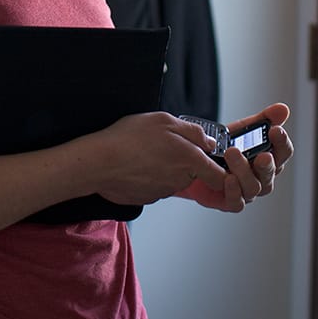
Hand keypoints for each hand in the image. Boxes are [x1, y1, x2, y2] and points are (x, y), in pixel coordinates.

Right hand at [93, 112, 226, 206]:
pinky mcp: (148, 198)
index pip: (219, 176)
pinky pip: (155, 185)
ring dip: (164, 167)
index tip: (211, 161)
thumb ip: (192, 132)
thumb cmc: (129, 139)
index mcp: (189, 160)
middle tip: (164, 145)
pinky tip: (135, 164)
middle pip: (192, 173)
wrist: (99, 162)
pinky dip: (149, 176)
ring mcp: (163, 191)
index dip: (218, 169)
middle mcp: (180, 179)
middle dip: (183, 161)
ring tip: (144, 152)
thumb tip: (208, 142)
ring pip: (172, 179)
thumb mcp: (164, 120)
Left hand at [177, 103, 292, 211]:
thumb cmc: (224, 149)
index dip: (281, 142)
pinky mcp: (230, 202)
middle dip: (267, 163)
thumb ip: (261, 120)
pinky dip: (233, 191)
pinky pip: (236, 202)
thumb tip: (283, 109)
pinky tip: (228, 179)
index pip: (283, 152)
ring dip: (244, 171)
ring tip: (232, 154)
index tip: (275, 130)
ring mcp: (247, 191)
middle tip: (262, 154)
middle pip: (271, 172)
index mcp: (269, 158)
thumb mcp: (241, 130)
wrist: (197, 162)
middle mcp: (262, 177)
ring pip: (253, 186)